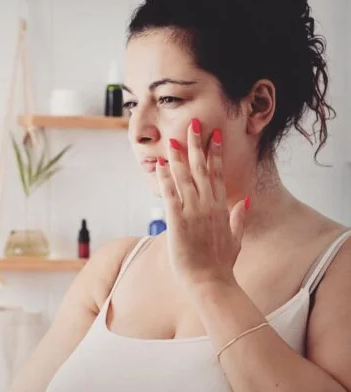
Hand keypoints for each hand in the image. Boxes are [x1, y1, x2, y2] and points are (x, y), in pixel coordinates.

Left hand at [155, 118, 248, 290]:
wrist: (211, 283)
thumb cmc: (221, 265)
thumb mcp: (236, 239)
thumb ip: (240, 217)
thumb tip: (247, 200)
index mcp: (221, 208)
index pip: (217, 173)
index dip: (214, 153)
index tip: (214, 135)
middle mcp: (208, 205)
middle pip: (201, 169)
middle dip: (197, 145)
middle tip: (193, 124)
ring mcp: (193, 212)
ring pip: (185, 177)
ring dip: (180, 156)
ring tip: (175, 138)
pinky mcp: (178, 221)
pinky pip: (170, 194)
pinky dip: (165, 178)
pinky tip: (161, 164)